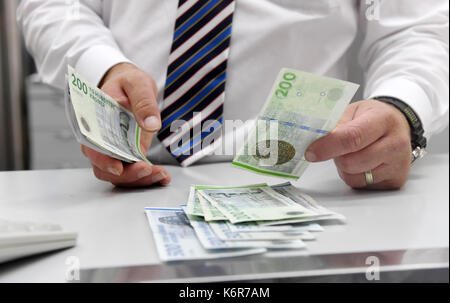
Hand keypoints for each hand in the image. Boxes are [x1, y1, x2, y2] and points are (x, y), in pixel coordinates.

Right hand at [81, 63, 170, 186]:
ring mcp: (113, 150)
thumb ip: (143, 101)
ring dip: (139, 179)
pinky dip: (147, 177)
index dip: (103, 160)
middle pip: (104, 168)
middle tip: (149, 170)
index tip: (118, 168)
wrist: (131, 87)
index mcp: (94, 121)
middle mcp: (100, 140)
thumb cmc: (128, 83)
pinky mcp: (128, 154)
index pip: (92, 146)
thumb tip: (150, 123)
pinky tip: (162, 177)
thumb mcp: (137, 84)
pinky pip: (132, 172)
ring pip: (119, 175)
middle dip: (127, 175)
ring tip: (161, 175)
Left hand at [305, 100, 411, 188]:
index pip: (352, 137)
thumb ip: (335, 125)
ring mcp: (399, 164)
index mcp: (383, 119)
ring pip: (354, 177)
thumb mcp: (353, 111)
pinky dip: (354, 176)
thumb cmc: (373, 117)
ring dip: (344, 168)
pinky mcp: (396, 180)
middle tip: (337, 148)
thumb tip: (314, 141)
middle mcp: (396, 143)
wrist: (398, 125)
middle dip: (336, 157)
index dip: (328, 146)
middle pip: (351, 162)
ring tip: (353, 154)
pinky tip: (363, 164)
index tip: (311, 152)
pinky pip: (362, 186)